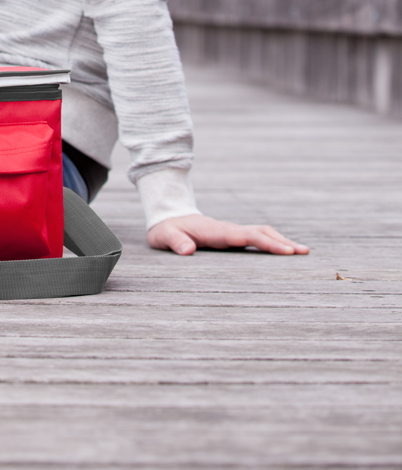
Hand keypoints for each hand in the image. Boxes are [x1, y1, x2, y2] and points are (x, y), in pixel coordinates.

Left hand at [147, 214, 308, 255]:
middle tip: (304, 253)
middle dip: (282, 241)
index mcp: (216, 231)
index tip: (286, 251)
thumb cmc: (166, 230)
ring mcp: (232, 232)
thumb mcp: (164, 236)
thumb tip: (188, 251)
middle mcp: (228, 229)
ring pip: (261, 233)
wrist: (168, 217)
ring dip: (281, 241)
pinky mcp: (233, 236)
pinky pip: (256, 238)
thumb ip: (175, 242)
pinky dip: (273, 243)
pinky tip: (284, 252)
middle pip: (260, 232)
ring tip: (303, 252)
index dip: (266, 243)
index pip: (246, 236)